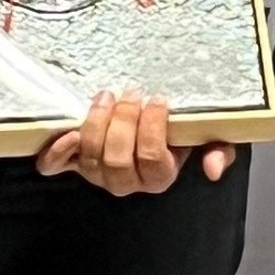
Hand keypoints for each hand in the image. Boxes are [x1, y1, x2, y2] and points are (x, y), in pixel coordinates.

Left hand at [35, 92, 235, 196]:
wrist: (152, 126)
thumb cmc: (181, 131)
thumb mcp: (208, 137)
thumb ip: (218, 149)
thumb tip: (213, 170)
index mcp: (159, 177)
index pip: (152, 158)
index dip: (152, 128)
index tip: (159, 99)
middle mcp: (126, 181)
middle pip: (118, 158)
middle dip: (124, 121)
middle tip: (133, 92)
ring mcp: (97, 174)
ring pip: (90, 157)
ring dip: (97, 123)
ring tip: (108, 96)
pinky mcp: (73, 163)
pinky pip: (56, 166)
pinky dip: (57, 151)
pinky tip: (68, 132)